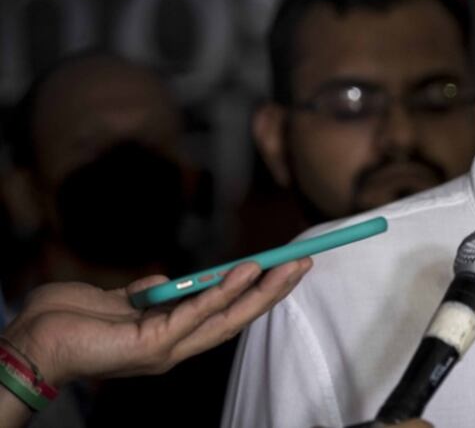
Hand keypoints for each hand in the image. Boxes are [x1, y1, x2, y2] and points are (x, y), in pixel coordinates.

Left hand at [1, 258, 310, 386]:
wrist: (32, 339)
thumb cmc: (67, 320)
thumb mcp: (117, 299)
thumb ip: (146, 293)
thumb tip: (167, 282)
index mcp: (170, 336)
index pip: (223, 313)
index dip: (255, 292)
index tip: (281, 267)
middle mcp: (176, 347)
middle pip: (237, 318)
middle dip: (274, 292)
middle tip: (304, 263)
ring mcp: (168, 349)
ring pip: (227, 318)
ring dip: (261, 291)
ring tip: (288, 265)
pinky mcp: (155, 344)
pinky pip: (198, 313)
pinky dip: (225, 292)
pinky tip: (247, 270)